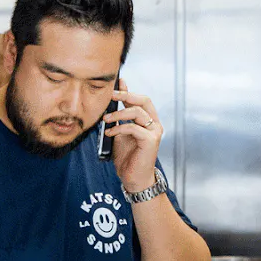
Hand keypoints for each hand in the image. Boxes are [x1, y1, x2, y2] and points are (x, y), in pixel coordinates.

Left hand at [102, 80, 161, 195]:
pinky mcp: (151, 141)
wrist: (133, 178)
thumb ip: (119, 117)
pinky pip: (133, 128)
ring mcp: (155, 132)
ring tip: (105, 119)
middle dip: (125, 95)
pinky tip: (110, 133)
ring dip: (118, 113)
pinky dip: (119, 128)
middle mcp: (155, 124)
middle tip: (110, 95)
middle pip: (143, 100)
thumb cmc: (127, 156)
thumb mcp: (120, 131)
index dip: (128, 90)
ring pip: (137, 112)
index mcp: (149, 120)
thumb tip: (112, 101)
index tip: (116, 83)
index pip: (141, 99)